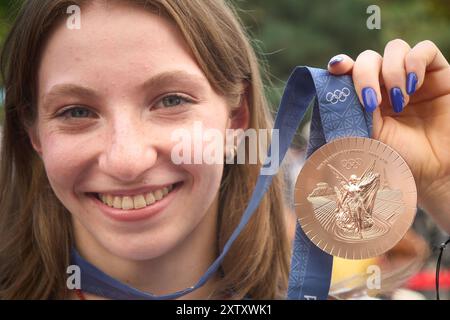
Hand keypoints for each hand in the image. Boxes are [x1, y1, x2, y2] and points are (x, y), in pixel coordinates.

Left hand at [328, 39, 449, 231]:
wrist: (433, 174)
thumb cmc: (395, 160)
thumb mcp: (363, 137)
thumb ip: (348, 112)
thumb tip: (326, 91)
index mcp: (362, 98)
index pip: (348, 70)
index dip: (340, 64)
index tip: (335, 69)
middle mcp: (384, 85)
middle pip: (368, 58)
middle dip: (364, 75)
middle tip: (371, 103)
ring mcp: (410, 78)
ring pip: (394, 49)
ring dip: (391, 72)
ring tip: (399, 103)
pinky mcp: (437, 74)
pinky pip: (424, 49)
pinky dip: (415, 62)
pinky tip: (413, 86)